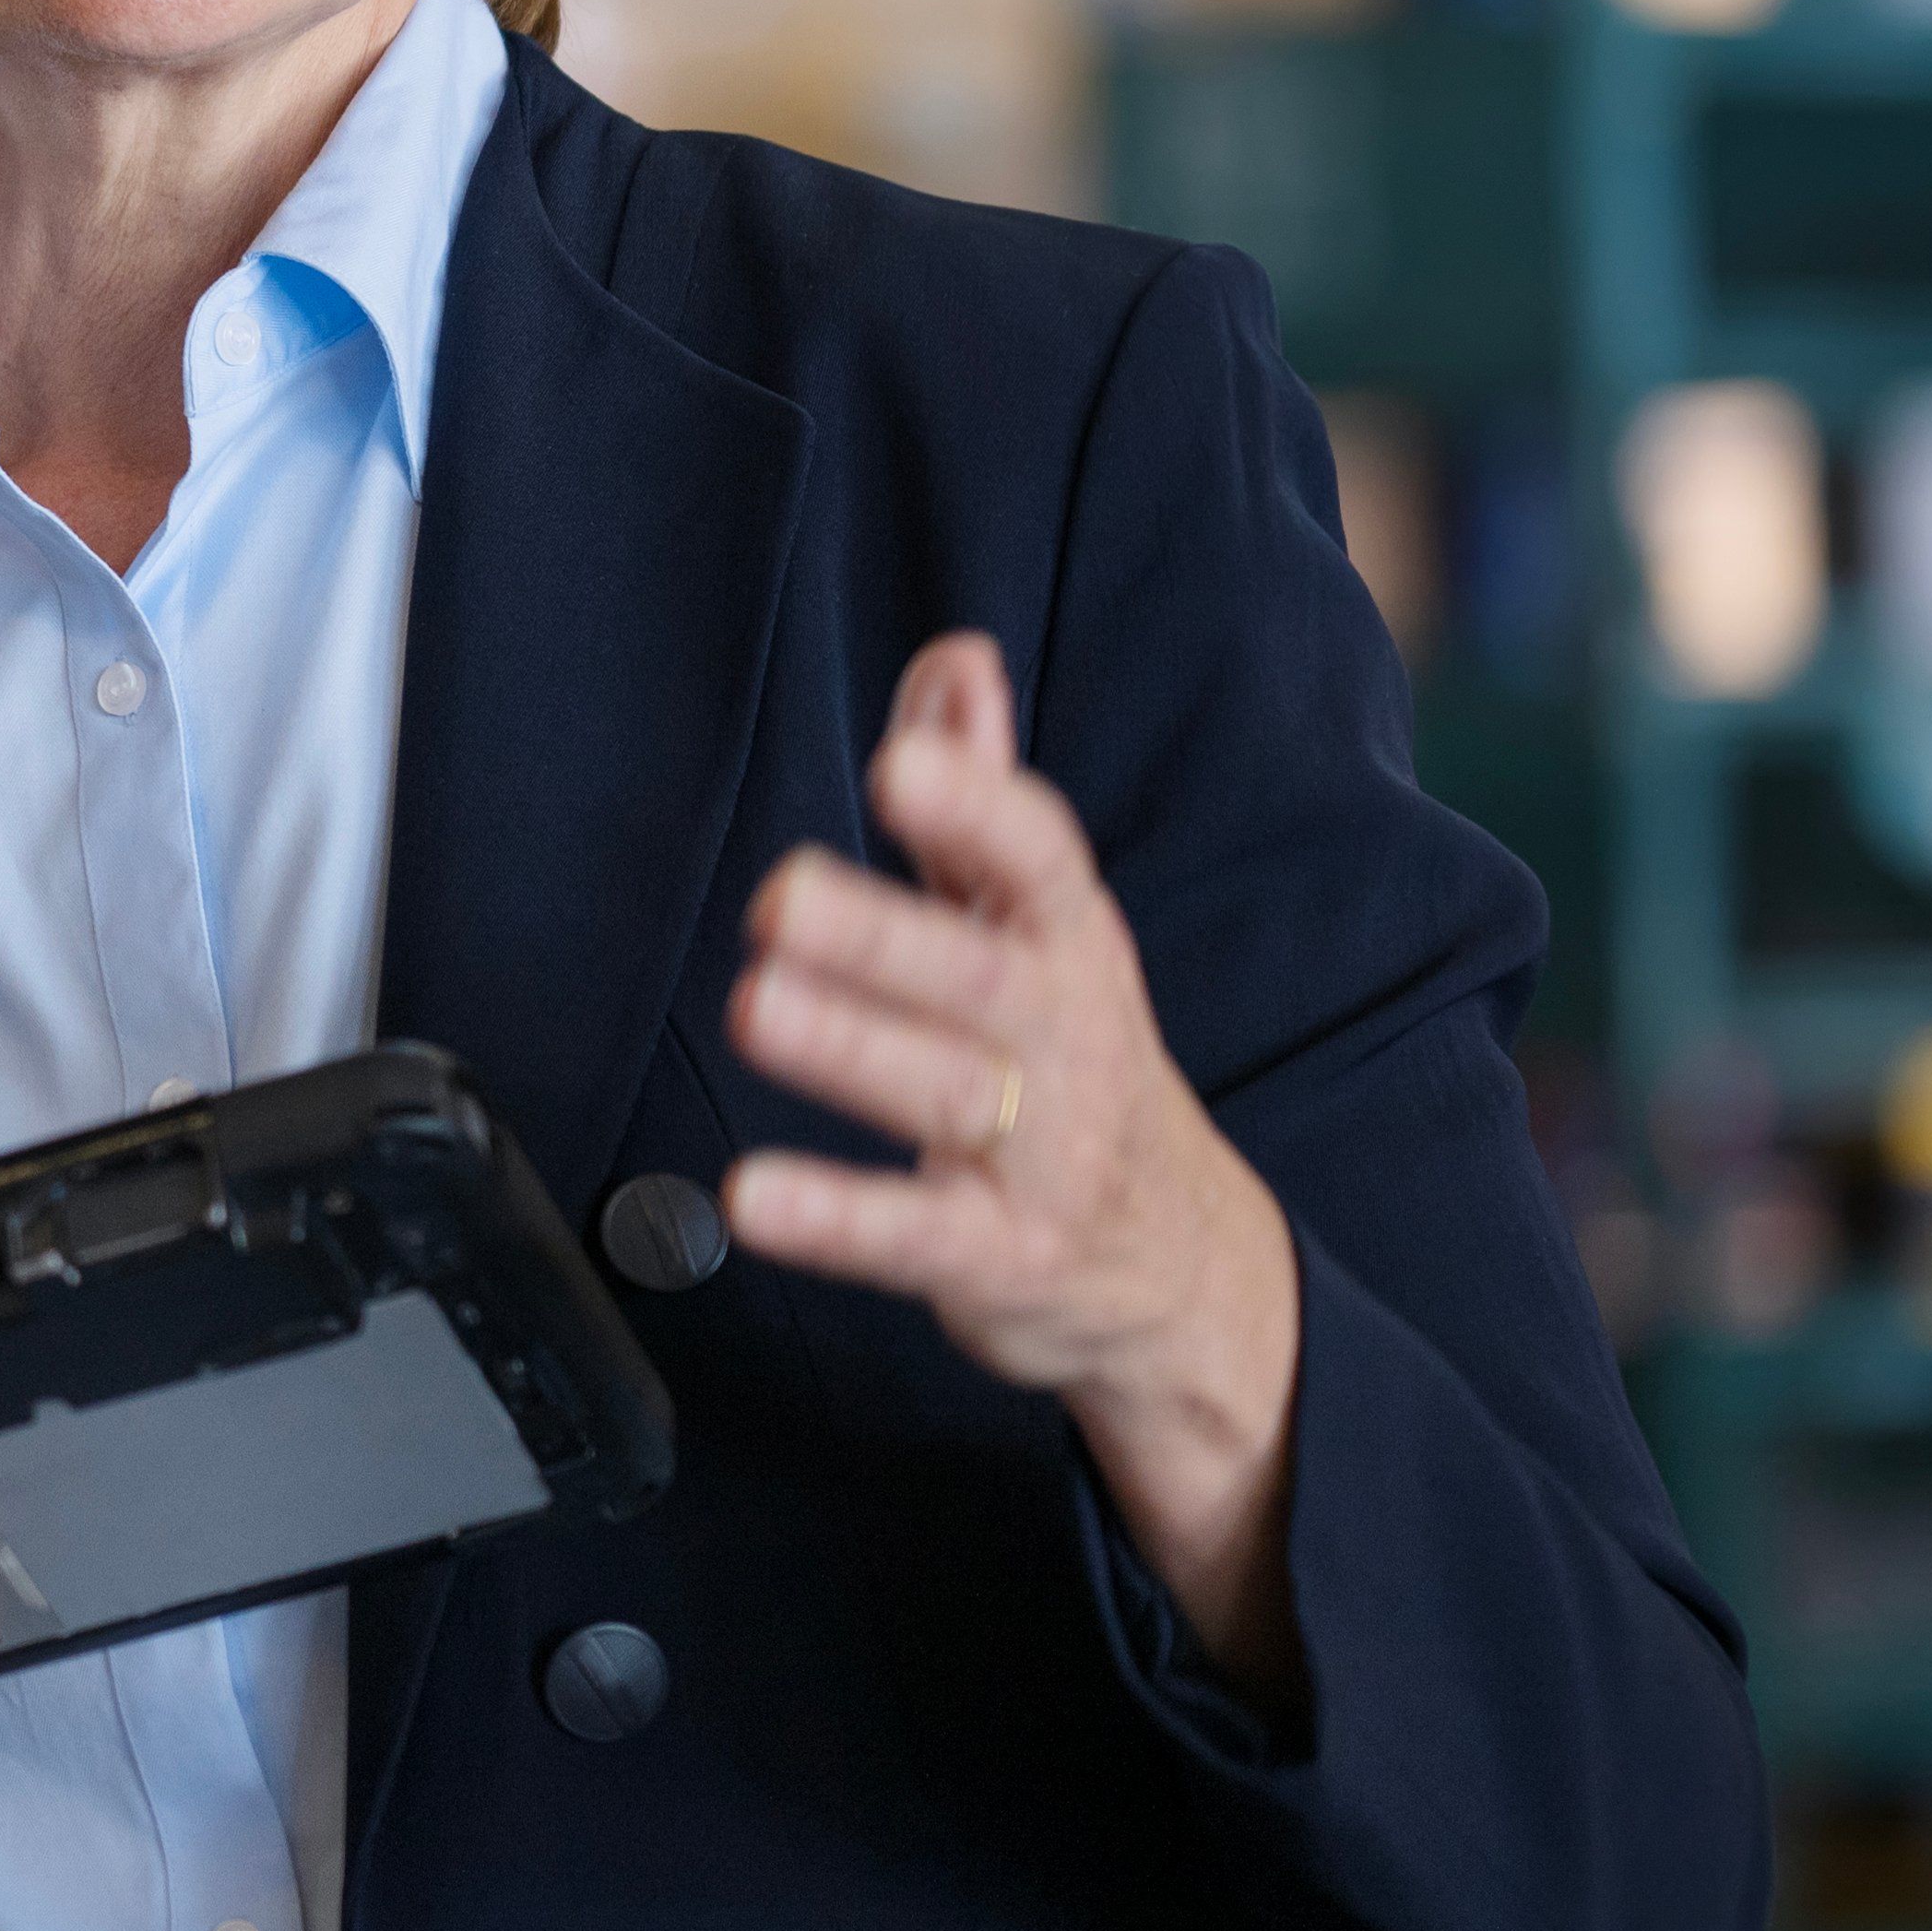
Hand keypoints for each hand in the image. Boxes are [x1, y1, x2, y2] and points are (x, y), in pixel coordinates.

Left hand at [725, 629, 1308, 1698]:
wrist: (1181, 1268)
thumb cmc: (1075, 1064)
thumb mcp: (1042, 929)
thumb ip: (982, 799)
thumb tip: (955, 662)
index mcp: (1065, 944)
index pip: (1038, 860)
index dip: (976, 807)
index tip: (903, 761)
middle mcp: (1061, 1039)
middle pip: (975, 976)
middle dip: (881, 933)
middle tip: (780, 897)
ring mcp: (1040, 1152)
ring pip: (942, 1094)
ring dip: (849, 1049)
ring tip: (757, 1006)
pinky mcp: (1002, 1256)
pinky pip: (918, 1235)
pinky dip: (836, 1219)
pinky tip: (750, 1196)